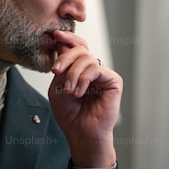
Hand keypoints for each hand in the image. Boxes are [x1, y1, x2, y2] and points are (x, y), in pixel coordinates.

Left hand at [48, 30, 120, 167]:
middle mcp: (93, 69)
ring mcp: (103, 74)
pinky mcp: (113, 81)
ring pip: (87, 58)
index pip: (76, 47)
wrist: (81, 133)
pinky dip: (84, 79)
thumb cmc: (70, 114)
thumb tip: (62, 44)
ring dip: (73, 73)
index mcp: (80, 69)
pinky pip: (96, 68)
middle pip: (81, 48)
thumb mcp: (58, 86)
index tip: (55, 35)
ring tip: (69, 91)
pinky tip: (79, 92)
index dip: (67, 38)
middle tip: (56, 70)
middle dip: (65, 57)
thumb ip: (61, 66)